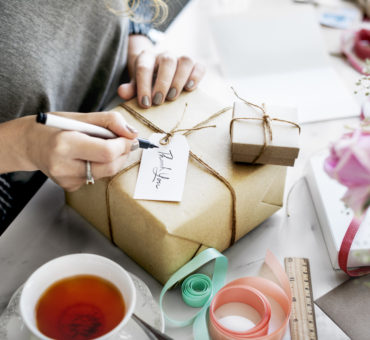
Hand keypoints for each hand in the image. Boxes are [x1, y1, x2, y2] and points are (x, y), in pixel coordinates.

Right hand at [1, 112, 137, 191]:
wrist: (28, 144)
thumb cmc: (54, 127)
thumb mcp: (80, 116)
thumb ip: (109, 121)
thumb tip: (133, 134)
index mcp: (65, 144)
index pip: (107, 152)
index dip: (123, 145)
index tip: (128, 137)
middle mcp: (64, 166)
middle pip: (110, 167)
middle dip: (123, 154)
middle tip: (123, 142)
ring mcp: (66, 179)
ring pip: (106, 173)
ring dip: (113, 160)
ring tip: (101, 146)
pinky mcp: (70, 186)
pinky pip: (96, 178)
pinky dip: (100, 166)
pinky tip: (87, 157)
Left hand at [118, 35, 204, 107]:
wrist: (158, 74)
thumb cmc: (146, 82)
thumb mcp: (136, 85)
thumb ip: (130, 89)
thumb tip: (122, 92)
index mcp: (147, 58)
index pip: (144, 67)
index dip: (144, 86)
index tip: (145, 104)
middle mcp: (164, 55)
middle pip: (167, 61)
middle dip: (163, 83)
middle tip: (159, 101)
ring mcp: (180, 59)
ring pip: (185, 61)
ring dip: (179, 80)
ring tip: (173, 97)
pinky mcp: (194, 66)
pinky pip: (199, 66)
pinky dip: (197, 76)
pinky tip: (190, 88)